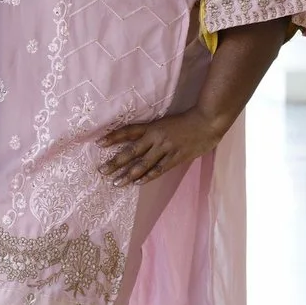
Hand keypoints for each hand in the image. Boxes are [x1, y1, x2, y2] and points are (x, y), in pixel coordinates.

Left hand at [99, 110, 223, 185]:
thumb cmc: (186, 122)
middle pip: (131, 151)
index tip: (99, 143)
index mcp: (152, 127)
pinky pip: (159, 169)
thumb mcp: (165, 123)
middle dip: (116, 162)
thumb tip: (137, 141)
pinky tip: (137, 183)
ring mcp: (166, 148)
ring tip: (116, 182)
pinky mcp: (177, 157)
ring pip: (143, 163)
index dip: (113, 137)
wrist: (207, 121)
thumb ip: (152, 132)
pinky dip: (148, 176)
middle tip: (102, 170)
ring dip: (128, 174)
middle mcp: (156, 137)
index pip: (128, 131)